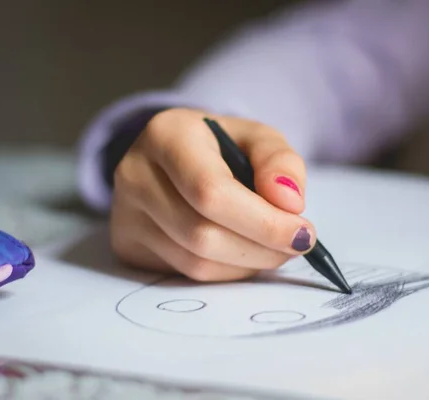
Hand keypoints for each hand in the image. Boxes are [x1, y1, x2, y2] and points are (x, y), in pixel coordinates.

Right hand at [110, 108, 314, 280]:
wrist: (172, 158)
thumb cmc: (220, 147)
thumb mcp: (256, 138)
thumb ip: (280, 161)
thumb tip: (290, 204)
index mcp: (167, 135)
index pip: (211, 191)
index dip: (262, 221)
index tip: (304, 234)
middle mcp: (134, 174)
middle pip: (202, 233)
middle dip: (261, 248)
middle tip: (297, 245)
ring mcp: (125, 214)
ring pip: (195, 262)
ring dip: (248, 264)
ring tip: (274, 248)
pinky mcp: (127, 245)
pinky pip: (185, 274)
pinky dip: (227, 272)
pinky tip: (244, 253)